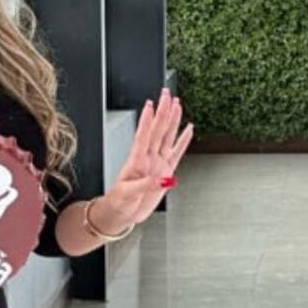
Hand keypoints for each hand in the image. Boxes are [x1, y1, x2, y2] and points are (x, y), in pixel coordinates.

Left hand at [102, 87, 193, 225]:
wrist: (122, 213)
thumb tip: (161, 179)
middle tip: (167, 95)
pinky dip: (183, 140)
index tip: (151, 105)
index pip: (143, 136)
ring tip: (177, 104)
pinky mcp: (166, 172)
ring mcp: (157, 163)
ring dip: (172, 120)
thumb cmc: (119, 202)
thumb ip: (145, 185)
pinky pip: (176, 152)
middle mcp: (147, 158)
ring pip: (167, 137)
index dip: (147, 120)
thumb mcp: (127, 195)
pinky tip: (188, 129)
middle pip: (158, 130)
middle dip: (163, 112)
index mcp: (136, 161)